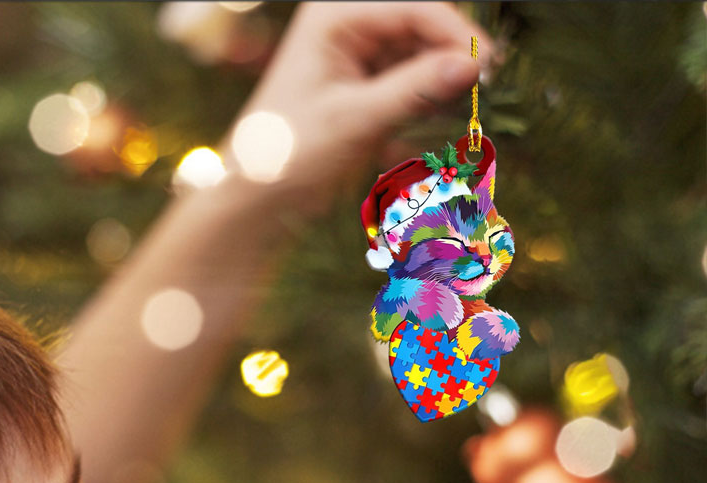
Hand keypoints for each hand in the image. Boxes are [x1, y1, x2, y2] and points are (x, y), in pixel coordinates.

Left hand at [227, 2, 498, 211]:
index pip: (413, 9)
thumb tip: (473, 65)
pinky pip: (408, 88)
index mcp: (336, 16)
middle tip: (486, 91)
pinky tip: (441, 127)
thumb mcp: (356, 119)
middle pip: (421, 30)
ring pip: (419, 60)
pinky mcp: (363, 93)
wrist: (257, 199)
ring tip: (468, 115)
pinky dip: (426, 106)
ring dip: (443, 85)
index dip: (456, 34)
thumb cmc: (290, 153)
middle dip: (452, 58)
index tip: (490, 67)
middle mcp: (348, 29)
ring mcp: (357, 61)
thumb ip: (415, 89)